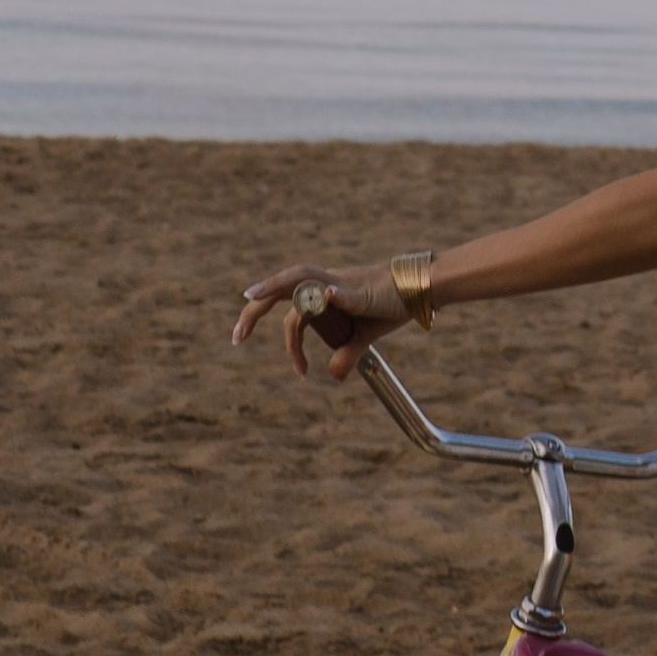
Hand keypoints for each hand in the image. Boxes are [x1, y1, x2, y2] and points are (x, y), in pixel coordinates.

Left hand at [233, 264, 401, 380]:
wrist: (420, 286)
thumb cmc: (389, 305)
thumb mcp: (364, 337)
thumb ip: (346, 354)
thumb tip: (333, 376)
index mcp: (323, 293)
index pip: (285, 305)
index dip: (261, 320)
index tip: (240, 339)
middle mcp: (326, 284)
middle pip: (282, 288)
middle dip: (255, 309)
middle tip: (236, 337)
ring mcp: (341, 284)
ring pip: (301, 279)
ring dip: (275, 286)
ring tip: (251, 296)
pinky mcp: (361, 292)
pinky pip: (342, 293)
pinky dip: (332, 295)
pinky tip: (327, 296)